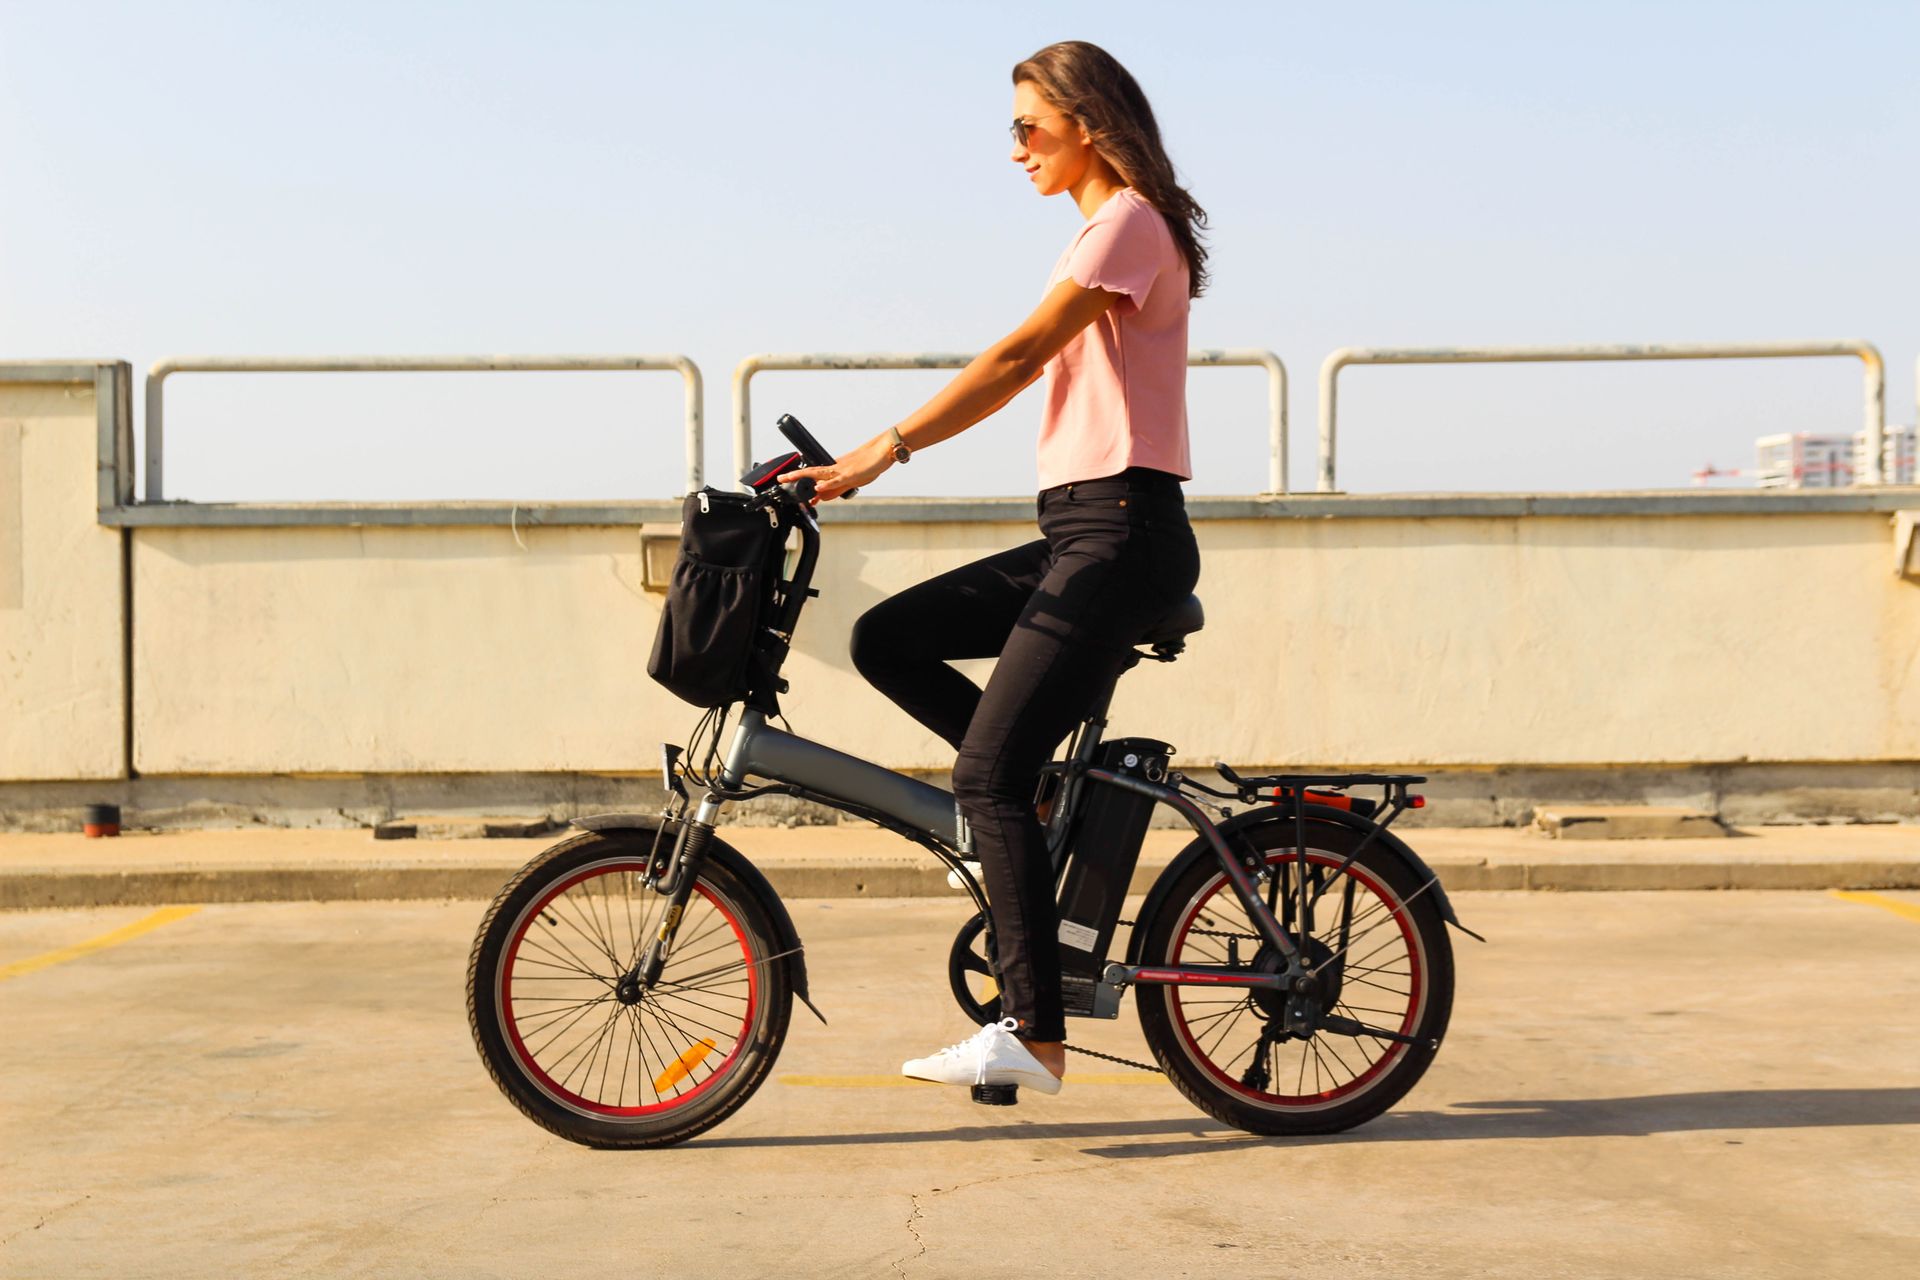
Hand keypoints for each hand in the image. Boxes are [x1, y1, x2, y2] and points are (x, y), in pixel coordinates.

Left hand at [777, 434, 894, 502]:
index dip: (802, 481)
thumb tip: (821, 496)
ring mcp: (842, 471)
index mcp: (835, 469)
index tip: (789, 485)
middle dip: (795, 476)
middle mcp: (836, 469)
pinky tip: (817, 487)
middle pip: (811, 472)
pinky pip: (836, 480)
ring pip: (818, 474)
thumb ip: (837, 488)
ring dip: (803, 477)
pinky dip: (826, 484)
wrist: (884, 450)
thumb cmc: (871, 463)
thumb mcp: (852, 480)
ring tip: (788, 478)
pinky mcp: (851, 474)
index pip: (815, 476)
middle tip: (780, 479)